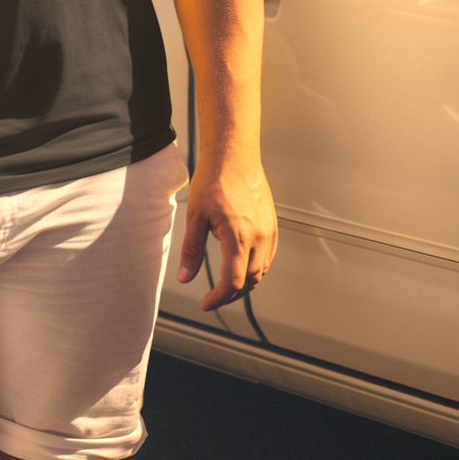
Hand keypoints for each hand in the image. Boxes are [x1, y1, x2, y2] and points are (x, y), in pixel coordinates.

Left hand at [176, 152, 277, 309]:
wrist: (235, 156)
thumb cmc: (213, 180)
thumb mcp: (195, 216)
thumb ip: (191, 250)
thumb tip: (185, 278)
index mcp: (238, 236)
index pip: (232, 281)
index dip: (218, 298)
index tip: (206, 303)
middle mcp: (259, 237)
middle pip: (249, 281)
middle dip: (231, 293)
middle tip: (213, 297)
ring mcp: (269, 231)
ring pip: (261, 271)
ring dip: (244, 283)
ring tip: (225, 285)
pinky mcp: (273, 225)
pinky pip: (268, 257)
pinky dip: (255, 268)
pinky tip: (241, 266)